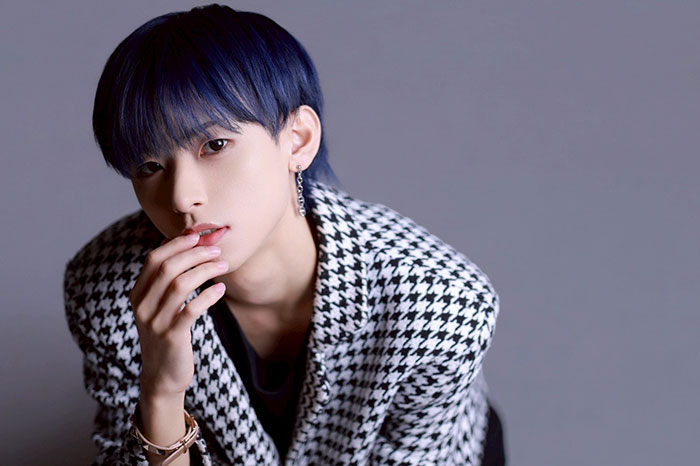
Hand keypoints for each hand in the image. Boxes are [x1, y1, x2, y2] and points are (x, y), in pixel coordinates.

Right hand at [129, 233, 228, 399]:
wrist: (162, 378)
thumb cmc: (168, 335)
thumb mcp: (161, 307)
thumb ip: (169, 281)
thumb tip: (190, 246)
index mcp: (138, 295)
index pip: (154, 259)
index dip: (177, 243)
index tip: (199, 236)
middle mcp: (142, 307)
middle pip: (167, 268)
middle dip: (194, 253)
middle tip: (216, 249)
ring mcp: (155, 323)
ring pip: (179, 285)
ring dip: (204, 270)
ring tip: (223, 265)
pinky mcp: (172, 337)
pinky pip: (191, 310)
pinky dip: (208, 295)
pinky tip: (220, 289)